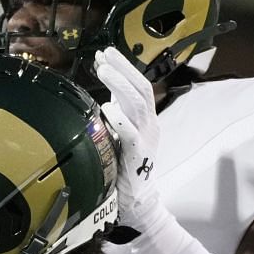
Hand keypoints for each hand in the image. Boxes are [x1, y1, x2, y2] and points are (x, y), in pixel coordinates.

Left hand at [94, 48, 165, 232]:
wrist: (137, 199)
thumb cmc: (126, 166)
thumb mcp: (122, 134)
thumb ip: (118, 114)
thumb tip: (108, 92)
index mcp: (146, 119)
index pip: (138, 86)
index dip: (123, 68)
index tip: (105, 55)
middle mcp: (150, 124)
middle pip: (141, 87)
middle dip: (123, 67)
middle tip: (104, 54)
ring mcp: (146, 137)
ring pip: (137, 102)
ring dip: (119, 83)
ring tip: (103, 69)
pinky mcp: (139, 153)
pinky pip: (130, 131)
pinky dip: (118, 117)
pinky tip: (106, 106)